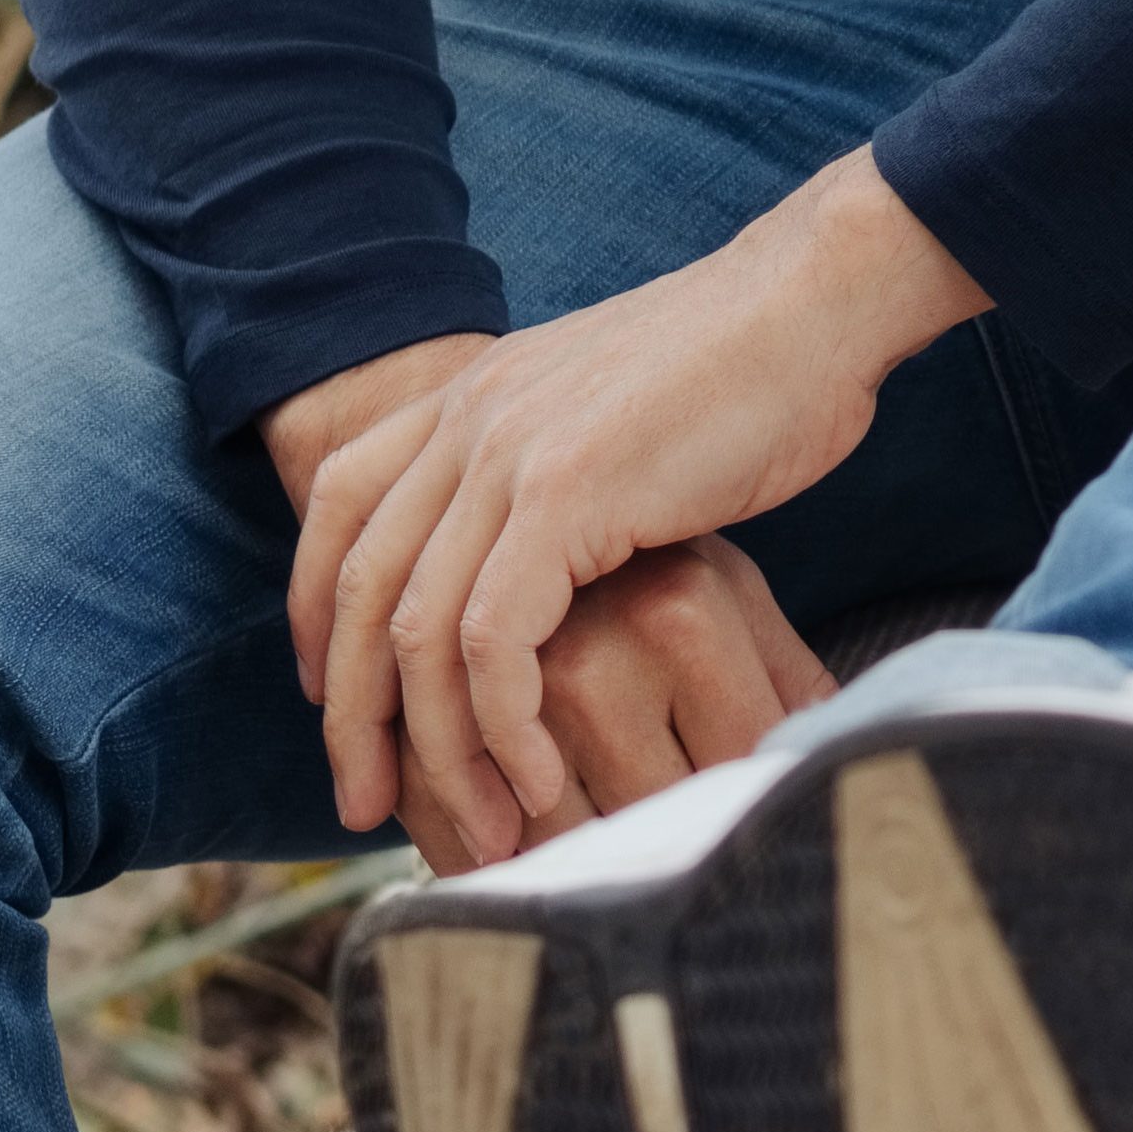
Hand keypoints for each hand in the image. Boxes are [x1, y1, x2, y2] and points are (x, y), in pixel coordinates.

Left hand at [286, 151, 982, 861]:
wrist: (815, 301)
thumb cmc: (744, 374)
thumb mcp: (608, 416)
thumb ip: (550, 478)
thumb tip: (538, 576)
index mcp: (472, 393)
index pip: (338, 504)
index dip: (317, 611)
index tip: (335, 699)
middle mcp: (470, 417)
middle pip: (359, 589)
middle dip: (352, 718)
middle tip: (363, 810)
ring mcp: (511, 452)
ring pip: (419, 633)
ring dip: (440, 752)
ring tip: (481, 829)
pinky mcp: (567, 494)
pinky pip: (496, 640)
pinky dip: (504, 729)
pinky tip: (538, 781)